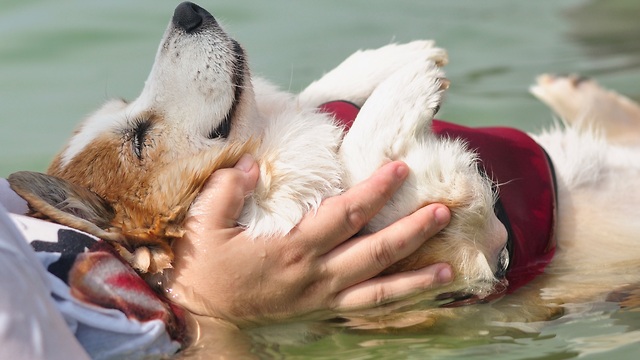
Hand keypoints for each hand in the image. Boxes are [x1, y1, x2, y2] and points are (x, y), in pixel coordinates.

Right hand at [165, 154, 452, 326]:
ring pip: (379, 291)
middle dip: (411, 231)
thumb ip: (226, 190)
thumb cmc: (204, 268)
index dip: (375, 192)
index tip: (400, 169)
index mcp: (291, 248)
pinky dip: (395, 303)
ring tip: (450, 267)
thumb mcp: (204, 225)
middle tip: (441, 211)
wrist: (201, 317)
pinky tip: (418, 294)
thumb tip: (250, 162)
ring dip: (416, 278)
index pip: (344, 215)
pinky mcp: (321, 313)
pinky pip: (365, 311)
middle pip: (374, 252)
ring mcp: (322, 300)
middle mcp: (315, 276)